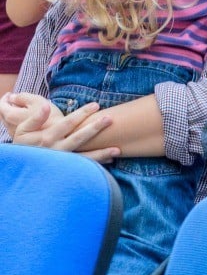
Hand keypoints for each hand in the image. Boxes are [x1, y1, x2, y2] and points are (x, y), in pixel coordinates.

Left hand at [0, 92, 61, 131]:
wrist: (61, 133)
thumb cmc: (49, 116)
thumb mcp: (37, 100)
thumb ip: (22, 97)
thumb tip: (12, 97)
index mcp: (12, 116)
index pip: (1, 106)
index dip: (5, 98)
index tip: (10, 94)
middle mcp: (10, 127)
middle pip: (3, 115)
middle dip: (6, 106)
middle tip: (12, 100)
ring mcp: (16, 135)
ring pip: (9, 122)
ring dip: (12, 114)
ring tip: (19, 108)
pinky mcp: (24, 140)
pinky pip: (15, 128)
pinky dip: (16, 121)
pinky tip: (24, 118)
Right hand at [1, 94, 119, 163]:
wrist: (21, 165)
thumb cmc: (24, 144)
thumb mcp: (23, 129)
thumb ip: (35, 118)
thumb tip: (46, 107)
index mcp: (47, 137)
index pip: (68, 123)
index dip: (82, 113)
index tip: (96, 105)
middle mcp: (57, 150)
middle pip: (79, 138)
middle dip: (95, 128)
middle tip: (110, 119)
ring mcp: (63, 161)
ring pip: (85, 158)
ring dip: (102, 153)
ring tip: (118, 149)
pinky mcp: (66, 170)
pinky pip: (84, 167)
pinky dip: (98, 164)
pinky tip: (111, 159)